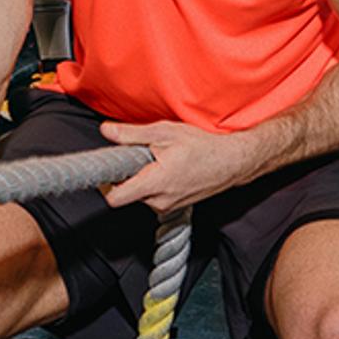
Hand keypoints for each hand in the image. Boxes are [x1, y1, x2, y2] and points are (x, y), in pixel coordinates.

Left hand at [100, 120, 262, 212]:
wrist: (233, 162)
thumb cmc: (203, 146)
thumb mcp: (165, 133)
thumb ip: (132, 135)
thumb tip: (107, 131)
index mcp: (155, 184)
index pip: (115, 198)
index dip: (105, 185)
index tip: (106, 172)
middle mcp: (159, 201)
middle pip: (127, 194)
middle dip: (129, 175)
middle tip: (141, 157)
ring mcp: (167, 207)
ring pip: (141, 195)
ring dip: (143, 179)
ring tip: (160, 161)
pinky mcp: (173, 207)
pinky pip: (154, 197)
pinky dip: (155, 184)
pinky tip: (169, 170)